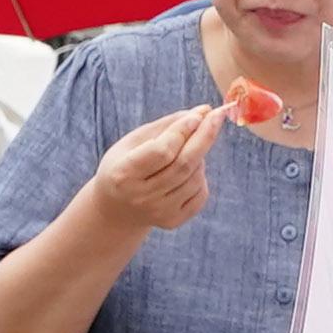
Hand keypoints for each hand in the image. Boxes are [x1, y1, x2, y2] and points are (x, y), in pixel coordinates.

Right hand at [80, 106, 222, 238]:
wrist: (116, 209)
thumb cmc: (125, 165)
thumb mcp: (134, 141)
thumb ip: (167, 125)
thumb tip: (204, 111)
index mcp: (124, 174)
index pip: (162, 151)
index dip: (182, 131)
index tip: (197, 115)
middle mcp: (141, 197)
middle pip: (183, 164)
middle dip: (203, 137)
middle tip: (217, 116)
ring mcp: (159, 212)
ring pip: (195, 177)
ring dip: (200, 157)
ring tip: (188, 149)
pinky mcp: (173, 221)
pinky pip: (201, 194)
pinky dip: (201, 176)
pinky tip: (188, 171)